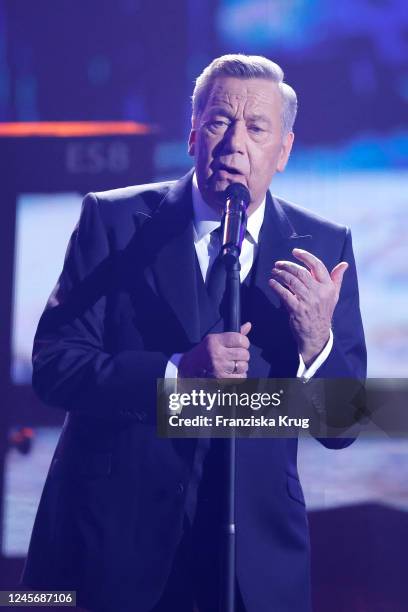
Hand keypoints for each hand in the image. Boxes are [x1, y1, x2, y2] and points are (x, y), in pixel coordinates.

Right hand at [178, 322, 251, 377]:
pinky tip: (233, 372)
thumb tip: (249, 325)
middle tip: (237, 356)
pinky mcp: (221, 379)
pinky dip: (240, 376)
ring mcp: (219, 367)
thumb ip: (233, 334)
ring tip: (234, 364)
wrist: (187, 368)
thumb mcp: (214, 339)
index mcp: (215, 341)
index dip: (245, 342)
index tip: (242, 344)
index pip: (240, 339)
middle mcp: (217, 353)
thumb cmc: (203, 352)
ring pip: (243, 366)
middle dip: (244, 355)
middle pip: (244, 353)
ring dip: (242, 366)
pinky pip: (241, 377)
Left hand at [269, 249, 347, 365]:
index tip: (295, 251)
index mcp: (328, 286)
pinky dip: (277, 287)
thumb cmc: (324, 312)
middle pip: (301, 272)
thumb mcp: (334, 295)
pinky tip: (272, 283)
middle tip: (278, 264)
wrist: (317, 334)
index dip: (305, 256)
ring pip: (292, 281)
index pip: (317, 266)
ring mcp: (308, 301)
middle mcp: (319, 292)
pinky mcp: (297, 309)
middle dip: (288, 265)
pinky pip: (285, 294)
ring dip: (281, 274)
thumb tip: (344, 264)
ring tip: (274, 272)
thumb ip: (337, 278)